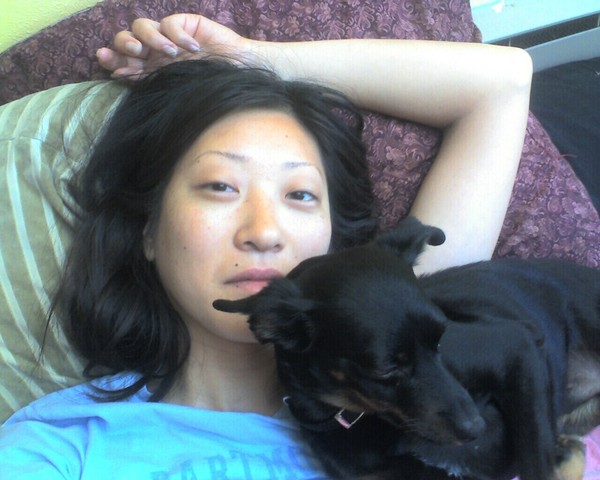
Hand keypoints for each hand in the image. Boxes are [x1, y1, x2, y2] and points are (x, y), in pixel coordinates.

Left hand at [97, 14, 250, 77]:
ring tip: (169, 53)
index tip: (108, 63)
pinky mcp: (184, 24)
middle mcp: (155, 50)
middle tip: (136, 52)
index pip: (123, 58)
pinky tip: (193, 48)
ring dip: (150, 38)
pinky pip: (169, 23)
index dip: (112, 58)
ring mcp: (169, 35)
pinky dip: (177, 36)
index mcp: (149, 67)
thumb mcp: (173, 84)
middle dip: (124, 43)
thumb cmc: (207, 84)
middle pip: (125, 37)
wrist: (237, 73)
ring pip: (141, 25)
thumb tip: (116, 73)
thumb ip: (147, 78)